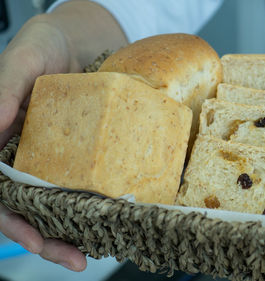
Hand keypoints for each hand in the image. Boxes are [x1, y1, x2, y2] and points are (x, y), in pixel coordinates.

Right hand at [0, 1, 125, 270]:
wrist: (89, 33)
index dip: (13, 223)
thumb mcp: (25, 57)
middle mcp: (31, 156)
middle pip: (33, 208)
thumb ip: (4, 88)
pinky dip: (105, 200)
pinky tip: (121, 213)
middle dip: (51, 239)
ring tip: (100, 248)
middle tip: (78, 260)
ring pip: (65, 202)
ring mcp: (64, 156)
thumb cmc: (47, 41)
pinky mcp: (95, 149)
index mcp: (4, 143)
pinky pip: (97, 178)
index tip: (35, 240)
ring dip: (79, 230)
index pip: (2, 194)